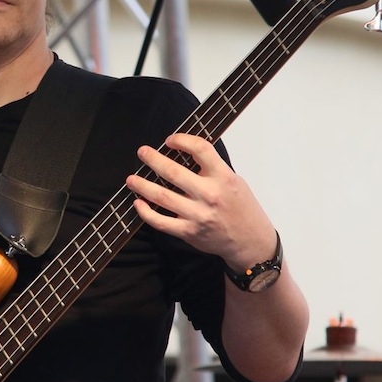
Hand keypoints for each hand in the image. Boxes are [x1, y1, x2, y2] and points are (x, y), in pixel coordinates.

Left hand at [125, 133, 276, 269]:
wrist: (249, 241)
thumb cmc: (241, 208)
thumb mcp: (234, 181)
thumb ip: (211, 169)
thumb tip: (183, 153)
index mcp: (223, 177)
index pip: (201, 149)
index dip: (182, 140)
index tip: (170, 140)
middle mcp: (210, 195)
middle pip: (174, 172)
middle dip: (153, 159)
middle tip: (142, 152)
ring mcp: (198, 215)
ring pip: (162, 196)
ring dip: (142, 185)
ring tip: (131, 179)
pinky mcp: (189, 232)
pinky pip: (161, 221)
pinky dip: (146, 212)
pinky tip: (138, 203)